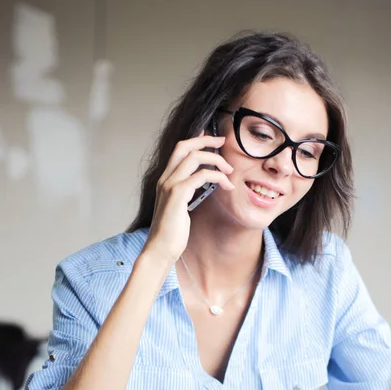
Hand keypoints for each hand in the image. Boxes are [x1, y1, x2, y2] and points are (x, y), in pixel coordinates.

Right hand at [143, 134, 234, 263]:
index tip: (213, 140)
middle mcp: (165, 179)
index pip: (179, 150)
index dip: (196, 140)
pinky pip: (201, 176)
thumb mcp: (179, 208)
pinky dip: (218, 177)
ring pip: (194, 157)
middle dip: (206, 140)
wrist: (160, 249)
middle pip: (185, 146)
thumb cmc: (171, 233)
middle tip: (223, 142)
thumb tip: (200, 184)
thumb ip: (186, 193)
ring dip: (216, 160)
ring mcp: (169, 185)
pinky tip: (227, 186)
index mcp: (165, 180)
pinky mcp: (177, 195)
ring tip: (230, 171)